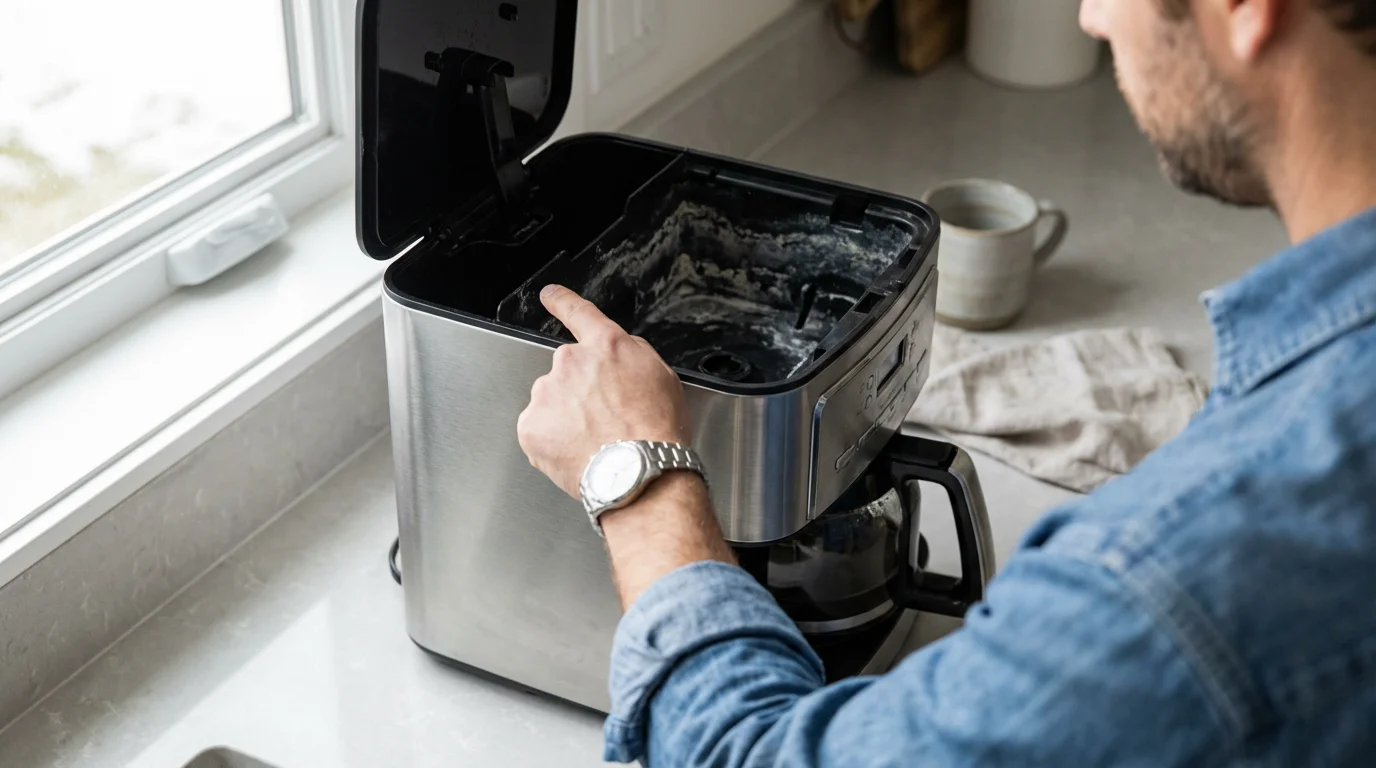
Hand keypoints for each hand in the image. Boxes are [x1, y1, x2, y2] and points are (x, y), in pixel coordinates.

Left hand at [517, 285, 691, 497]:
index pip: (578, 312)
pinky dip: (554, 441)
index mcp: (605, 346)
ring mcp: (547, 394)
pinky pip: (539, 429)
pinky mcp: (531, 425)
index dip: (562, 301)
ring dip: (568, 417)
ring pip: (552, 401)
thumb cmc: (657, 432)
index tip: (549, 295)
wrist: (639, 474)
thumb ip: (632, 355)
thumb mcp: (662, 377)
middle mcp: (570, 362)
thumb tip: (618, 356)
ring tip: (596, 442)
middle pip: (569, 371)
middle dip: (581, 391)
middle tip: (606, 420)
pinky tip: (579, 452)